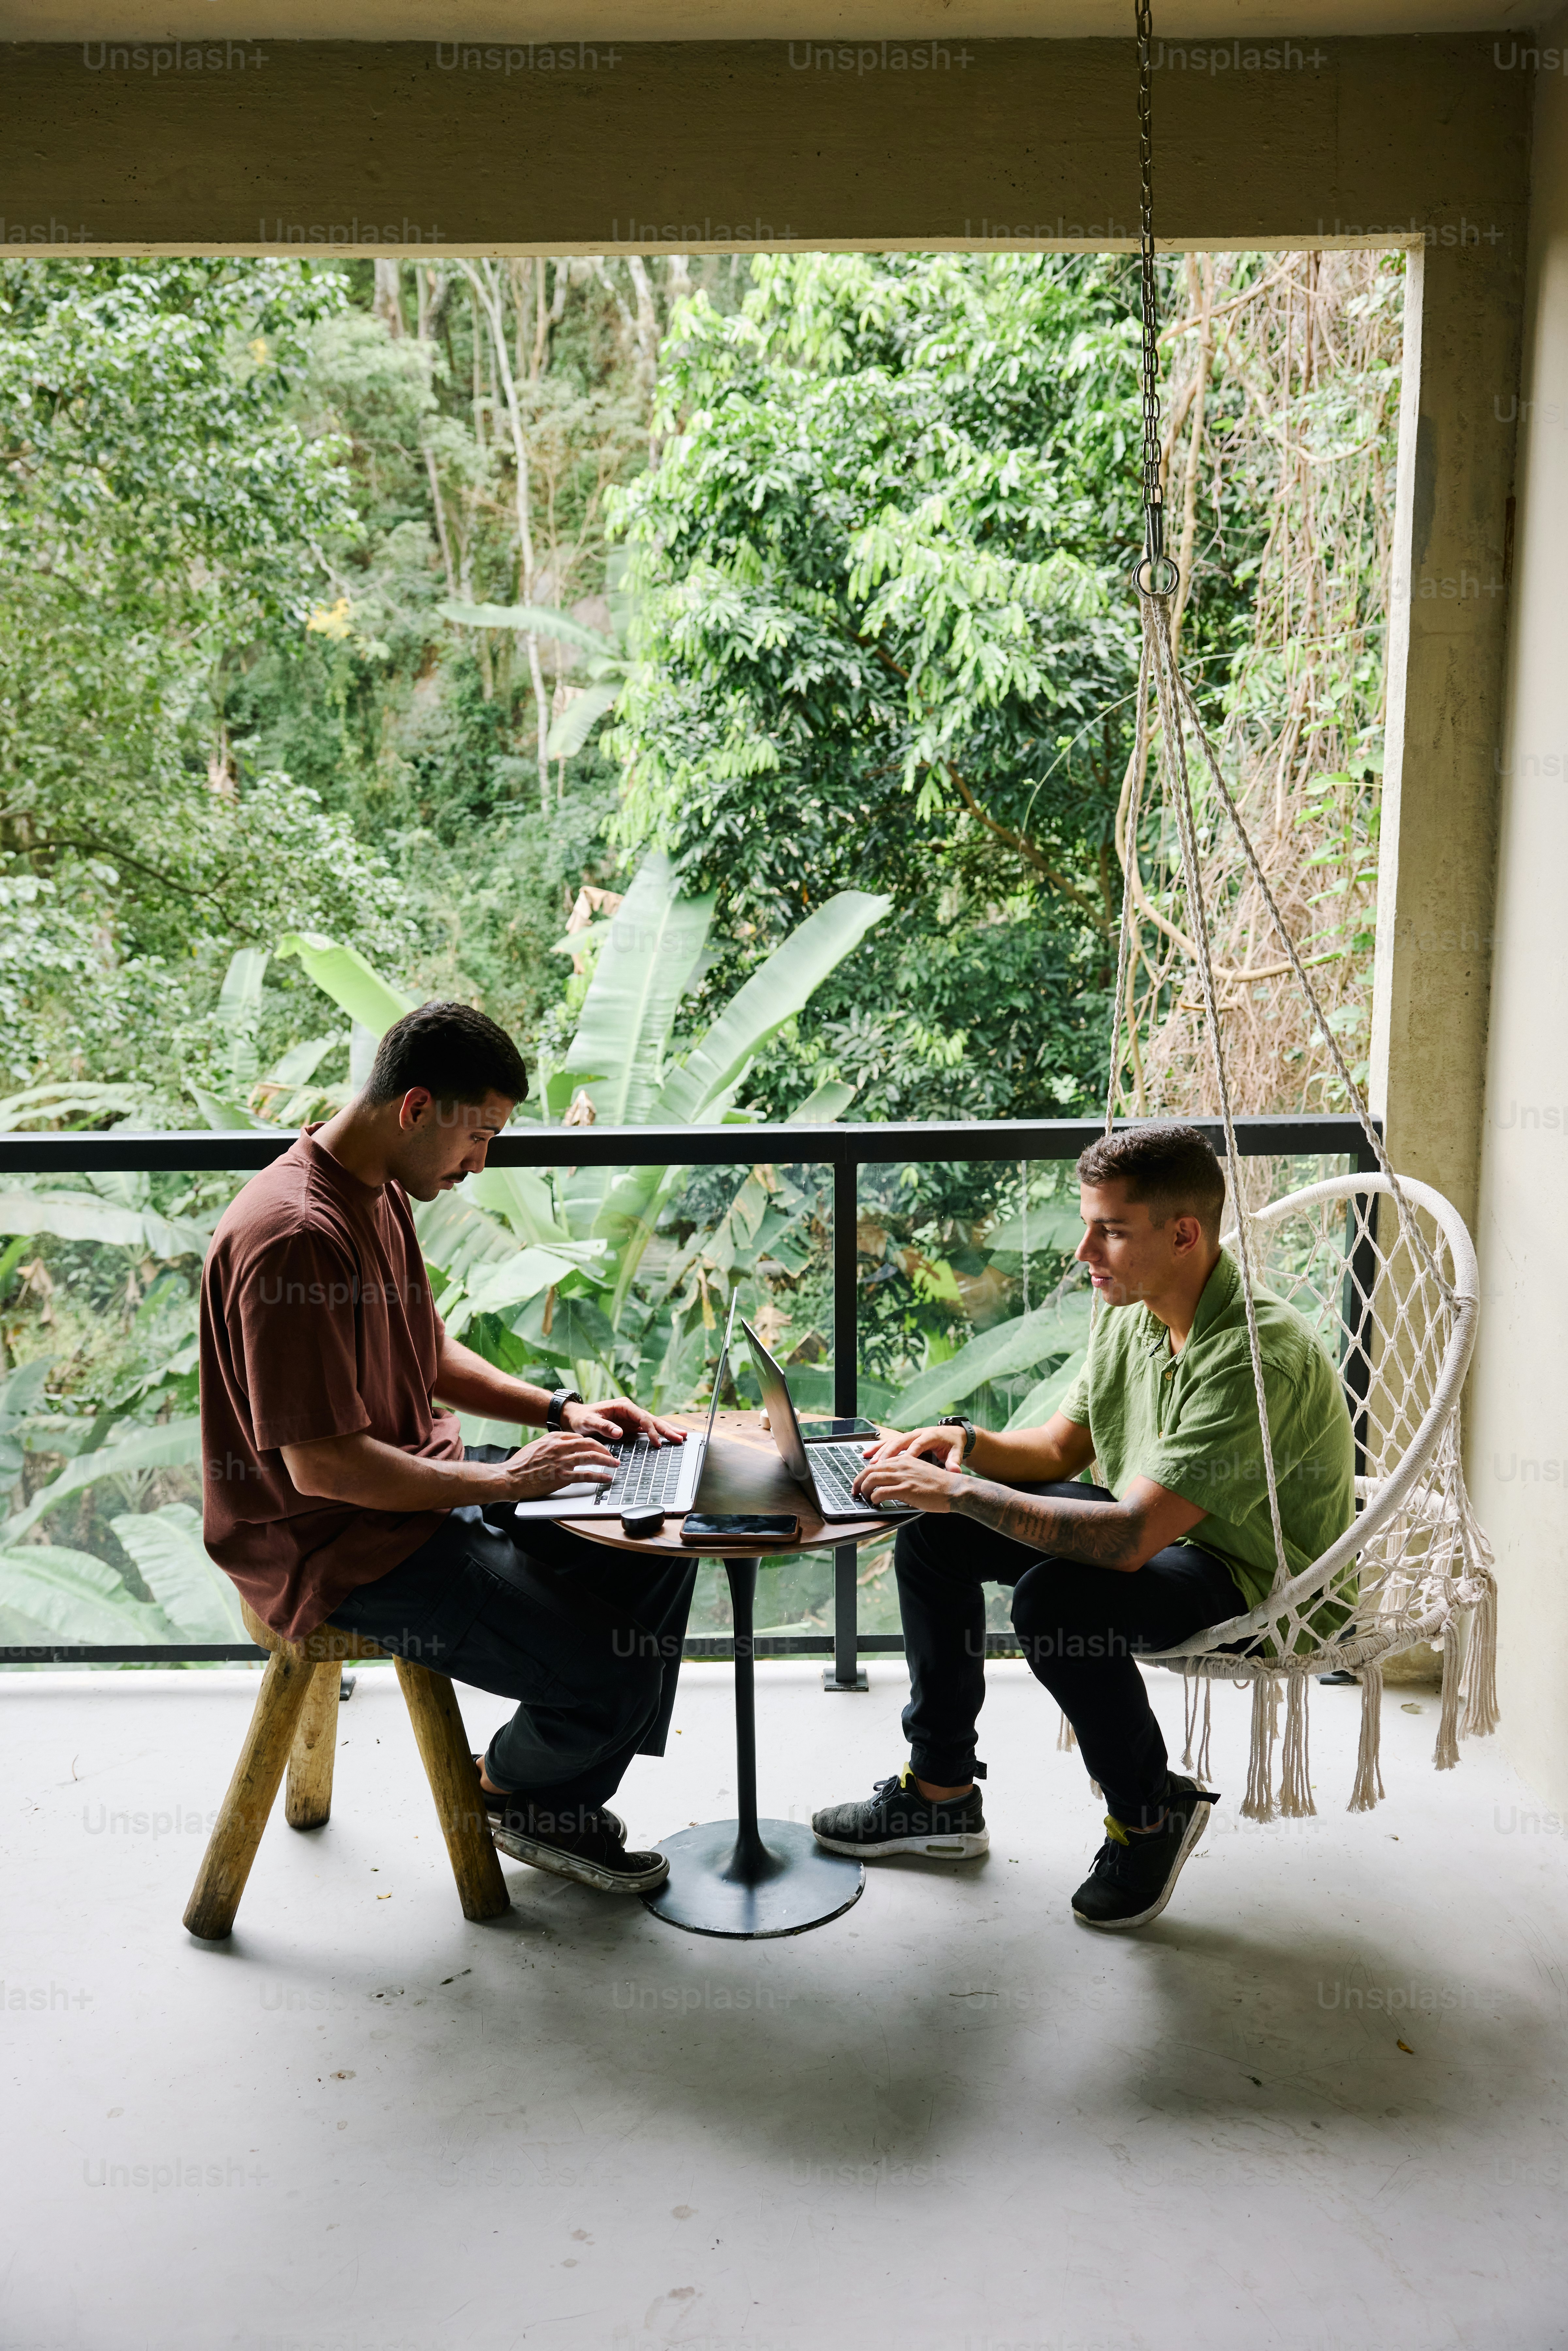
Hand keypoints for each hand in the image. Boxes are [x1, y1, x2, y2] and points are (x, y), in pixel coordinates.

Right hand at [489, 1433, 617, 1500]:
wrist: (509, 1477)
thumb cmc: (520, 1464)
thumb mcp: (536, 1446)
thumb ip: (551, 1444)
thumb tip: (564, 1445)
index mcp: (554, 1437)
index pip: (579, 1437)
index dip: (593, 1442)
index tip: (599, 1447)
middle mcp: (560, 1447)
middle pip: (590, 1443)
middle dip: (604, 1449)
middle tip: (613, 1455)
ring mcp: (562, 1461)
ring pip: (592, 1456)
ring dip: (607, 1460)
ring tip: (616, 1464)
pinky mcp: (562, 1476)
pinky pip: (587, 1474)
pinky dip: (600, 1476)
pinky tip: (607, 1478)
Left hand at [564, 1395, 686, 1446]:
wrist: (575, 1417)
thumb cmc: (581, 1418)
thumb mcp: (589, 1422)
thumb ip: (604, 1426)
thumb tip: (619, 1432)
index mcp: (623, 1406)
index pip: (642, 1418)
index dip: (651, 1430)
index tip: (657, 1442)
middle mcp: (630, 1410)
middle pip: (652, 1419)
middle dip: (667, 1429)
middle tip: (681, 1437)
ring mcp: (631, 1418)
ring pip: (653, 1424)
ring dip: (666, 1430)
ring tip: (682, 1436)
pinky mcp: (631, 1425)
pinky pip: (647, 1429)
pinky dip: (658, 1434)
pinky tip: (668, 1438)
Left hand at [851, 1451, 961, 1513]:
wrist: (954, 1489)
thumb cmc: (939, 1484)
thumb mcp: (919, 1471)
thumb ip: (904, 1472)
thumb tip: (889, 1481)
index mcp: (905, 1459)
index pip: (878, 1462)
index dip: (865, 1472)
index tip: (860, 1481)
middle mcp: (902, 1464)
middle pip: (870, 1469)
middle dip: (858, 1480)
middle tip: (855, 1490)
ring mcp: (903, 1476)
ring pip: (872, 1479)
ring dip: (863, 1489)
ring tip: (862, 1496)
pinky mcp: (906, 1489)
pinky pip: (881, 1492)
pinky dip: (874, 1498)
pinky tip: (875, 1502)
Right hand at [859, 1423, 966, 1473]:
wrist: (953, 1433)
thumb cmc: (954, 1444)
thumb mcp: (957, 1452)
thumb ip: (955, 1461)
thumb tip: (956, 1471)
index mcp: (930, 1436)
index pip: (917, 1445)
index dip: (908, 1454)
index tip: (900, 1465)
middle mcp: (916, 1434)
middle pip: (899, 1442)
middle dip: (888, 1454)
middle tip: (877, 1466)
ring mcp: (909, 1435)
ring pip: (891, 1442)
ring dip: (879, 1452)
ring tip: (869, 1463)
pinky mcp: (904, 1439)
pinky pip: (888, 1443)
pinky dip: (877, 1449)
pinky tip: (866, 1455)